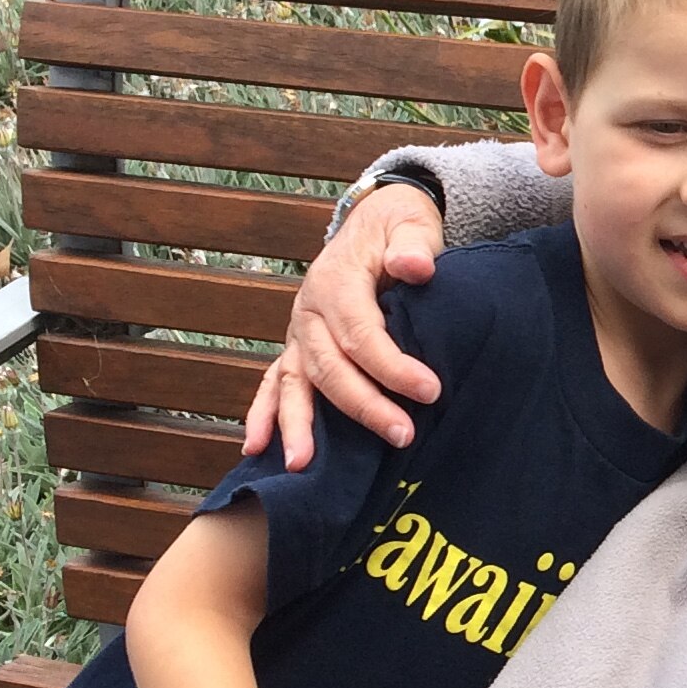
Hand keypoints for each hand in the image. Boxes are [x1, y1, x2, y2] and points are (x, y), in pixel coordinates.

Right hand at [243, 183, 446, 467]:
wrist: (373, 222)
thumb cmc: (397, 230)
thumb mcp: (412, 225)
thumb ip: (413, 244)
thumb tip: (414, 266)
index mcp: (337, 283)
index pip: (362, 333)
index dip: (393, 365)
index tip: (430, 391)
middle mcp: (309, 312)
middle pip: (330, 366)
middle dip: (364, 405)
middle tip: (402, 434)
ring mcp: (298, 334)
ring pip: (293, 382)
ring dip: (297, 424)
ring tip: (300, 465)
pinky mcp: (297, 349)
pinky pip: (274, 383)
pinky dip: (263, 415)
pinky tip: (256, 448)